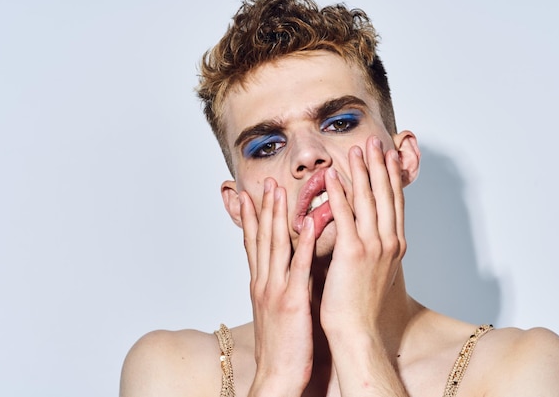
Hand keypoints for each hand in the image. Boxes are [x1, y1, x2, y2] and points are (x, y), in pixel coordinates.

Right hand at [240, 178, 315, 394]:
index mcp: (261, 284)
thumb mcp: (276, 310)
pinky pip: (299, 267)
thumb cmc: (281, 346)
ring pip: (274, 246)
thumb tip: (289, 268)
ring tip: (278, 191)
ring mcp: (276, 290)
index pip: (253, 244)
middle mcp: (264, 282)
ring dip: (276, 216)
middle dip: (263, 208)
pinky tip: (307, 225)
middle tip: (265, 182)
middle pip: (261, 238)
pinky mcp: (293, 301)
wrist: (277, 375)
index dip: (252, 218)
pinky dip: (302, 244)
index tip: (251, 195)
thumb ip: (280, 286)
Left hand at [320, 135, 406, 335]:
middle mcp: (389, 243)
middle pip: (386, 195)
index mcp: (394, 246)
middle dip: (381, 166)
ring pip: (369, 200)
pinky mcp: (352, 253)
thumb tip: (372, 234)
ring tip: (357, 150)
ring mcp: (373, 247)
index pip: (396, 203)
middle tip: (375, 142)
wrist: (356, 331)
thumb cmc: (360, 305)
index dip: (392, 177)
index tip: (389, 156)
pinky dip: (339, 193)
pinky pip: (344, 216)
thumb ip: (375, 249)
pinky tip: (333, 176)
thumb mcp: (375, 272)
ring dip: (363, 172)